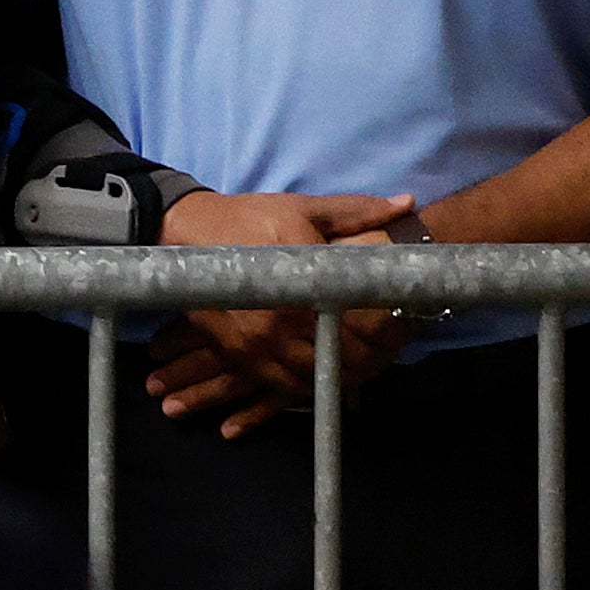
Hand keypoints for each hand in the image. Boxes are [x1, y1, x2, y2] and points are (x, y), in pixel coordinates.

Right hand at [147, 193, 422, 435]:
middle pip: (339, 355)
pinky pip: (277, 383)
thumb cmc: (249, 218)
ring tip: (358, 369)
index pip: (360, 320)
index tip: (400, 331)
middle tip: (384, 353)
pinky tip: (318, 377)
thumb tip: (407, 204)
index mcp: (307, 281)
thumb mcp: (305, 208)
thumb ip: (358, 210)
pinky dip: (303, 385)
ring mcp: (257, 341)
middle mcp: (284, 318)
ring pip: (311, 375)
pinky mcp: (236, 352)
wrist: (183, 231)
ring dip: (337, 376)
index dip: (386, 332)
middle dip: (368, 359)